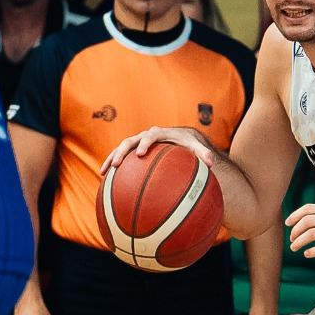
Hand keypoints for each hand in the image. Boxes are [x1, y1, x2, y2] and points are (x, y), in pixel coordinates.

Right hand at [100, 126, 214, 173]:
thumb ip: (203, 153)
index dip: (144, 143)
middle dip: (122, 152)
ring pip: (121, 149)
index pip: (150, 136)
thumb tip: (211, 163)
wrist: (178, 138)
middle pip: (130, 141)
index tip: (140, 154)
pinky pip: (122, 159)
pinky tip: (107, 181)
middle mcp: (145, 136)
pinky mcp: (133, 151)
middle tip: (116, 164)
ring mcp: (137, 143)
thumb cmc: (188, 144)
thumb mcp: (196, 147)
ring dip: (111, 159)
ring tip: (104, 172)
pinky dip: (114, 167)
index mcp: (159, 134)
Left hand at [287, 203, 314, 262]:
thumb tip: (302, 222)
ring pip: (312, 234)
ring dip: (299, 241)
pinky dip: (312, 252)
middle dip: (295, 231)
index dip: (295, 215)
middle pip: (308, 221)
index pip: (309, 208)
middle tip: (292, 240)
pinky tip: (307, 254)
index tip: (288, 224)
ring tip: (294, 248)